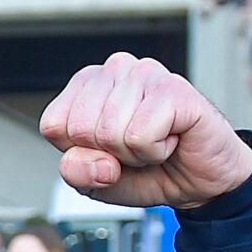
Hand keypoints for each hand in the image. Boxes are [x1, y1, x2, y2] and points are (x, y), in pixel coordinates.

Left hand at [40, 53, 251, 209]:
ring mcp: (145, 73)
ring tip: (155, 142)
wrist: (199, 180)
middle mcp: (114, 70)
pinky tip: (171, 139)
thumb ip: (76, 172)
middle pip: (79, 129)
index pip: (53, 124)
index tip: (108, 150)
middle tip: (136, 147)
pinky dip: (154, 152)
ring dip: (134, 154)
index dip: (79, 152)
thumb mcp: (95, 181)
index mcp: (87, 84)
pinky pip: (139, 135)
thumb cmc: (148, 170)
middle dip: (108, 154)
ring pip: (109, 133)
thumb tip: (96, 161)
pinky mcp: (173, 89)